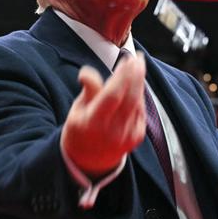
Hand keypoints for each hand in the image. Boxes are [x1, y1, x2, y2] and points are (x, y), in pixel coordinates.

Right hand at [61, 52, 146, 178]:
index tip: (126, 60)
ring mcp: (128, 136)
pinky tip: (136, 84)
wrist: (89, 160)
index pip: (113, 97)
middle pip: (130, 98)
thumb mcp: (77, 110)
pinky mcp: (137, 137)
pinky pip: (141, 111)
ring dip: (140, 83)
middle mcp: (113, 131)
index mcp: (94, 124)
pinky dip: (139, 95)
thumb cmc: (81, 129)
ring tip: (138, 65)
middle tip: (138, 58)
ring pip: (138, 103)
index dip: (122, 77)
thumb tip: (87, 72)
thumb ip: (88, 91)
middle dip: (136, 75)